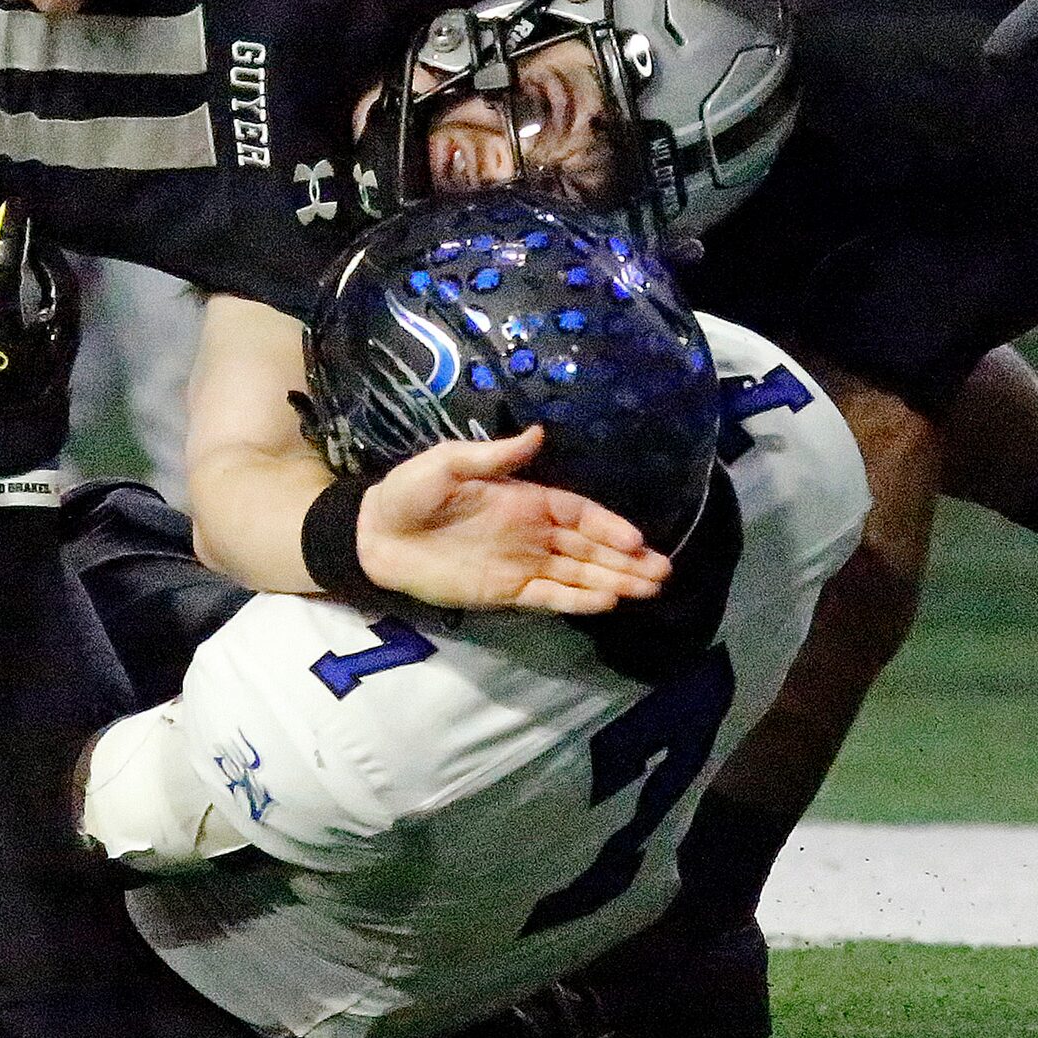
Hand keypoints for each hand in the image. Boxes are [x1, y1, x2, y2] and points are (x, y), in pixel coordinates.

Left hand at [355, 427, 671, 614]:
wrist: (374, 535)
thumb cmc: (409, 492)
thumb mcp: (448, 463)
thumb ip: (493, 456)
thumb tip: (537, 433)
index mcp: (523, 498)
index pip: (578, 513)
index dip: (609, 526)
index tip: (638, 539)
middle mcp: (531, 532)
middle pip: (588, 547)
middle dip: (626, 560)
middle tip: (663, 572)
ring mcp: (520, 563)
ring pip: (577, 574)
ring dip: (612, 582)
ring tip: (649, 590)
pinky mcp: (504, 592)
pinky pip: (548, 597)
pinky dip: (576, 602)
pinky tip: (605, 604)